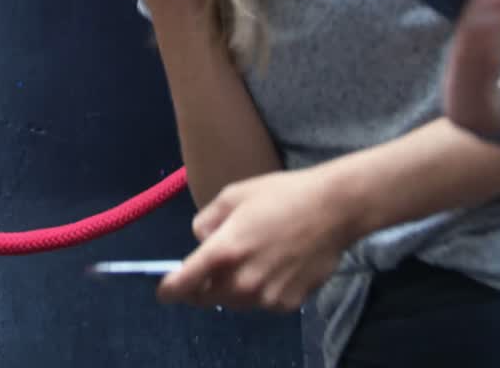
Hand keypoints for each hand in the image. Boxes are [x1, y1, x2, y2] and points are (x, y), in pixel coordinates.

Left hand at [156, 168, 357, 311]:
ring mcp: (266, 296)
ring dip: (232, 287)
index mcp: (223, 251)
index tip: (165, 289)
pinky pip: (261, 302)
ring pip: (234, 302)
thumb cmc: (282, 195)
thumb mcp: (233, 195)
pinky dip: (260, 290)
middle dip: (202, 286)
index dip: (169, 290)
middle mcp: (242, 281)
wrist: (333, 209)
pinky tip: (274, 265)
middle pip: (206, 298)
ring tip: (251, 258)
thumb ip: (207, 220)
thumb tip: (202, 240)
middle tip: (214, 266)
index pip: (183, 285)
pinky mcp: (287, 304)